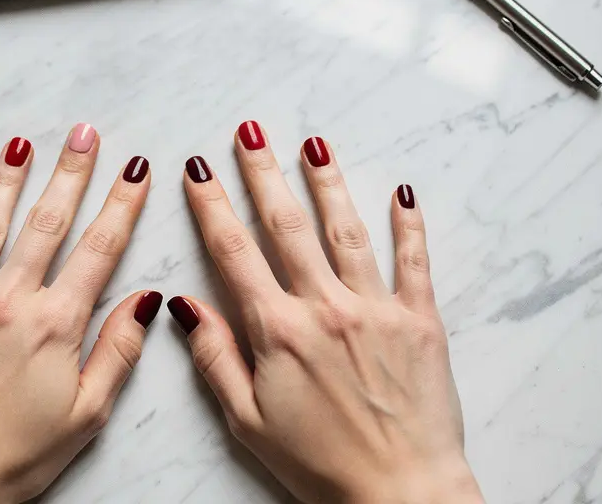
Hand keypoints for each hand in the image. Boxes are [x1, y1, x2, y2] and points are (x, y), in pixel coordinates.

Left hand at [0, 125, 160, 503]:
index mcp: (55, 324)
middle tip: (83, 133)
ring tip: (20, 144)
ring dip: (6, 181)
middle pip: (46, 223)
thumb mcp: (87, 416)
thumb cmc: (14, 459)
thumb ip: (119, 352)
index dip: (122, 205)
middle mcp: (7, 301)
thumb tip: (149, 300)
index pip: (99, 249)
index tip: (136, 170)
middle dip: (70, 173)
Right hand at [169, 122, 483, 503]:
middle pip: (287, 227)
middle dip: (264, 175)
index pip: (234, 253)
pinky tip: (402, 193)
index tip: (198, 169)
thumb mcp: (248, 421)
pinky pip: (413, 262)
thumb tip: (182, 306)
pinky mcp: (419, 321)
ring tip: (314, 146)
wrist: (401, 493)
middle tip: (250, 133)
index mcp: (277, 331)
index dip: (212, 206)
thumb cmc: (320, 466)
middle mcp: (325, 307)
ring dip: (326, 184)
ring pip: (346, 231)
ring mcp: (376, 309)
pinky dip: (408, 226)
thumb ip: (215, 358)